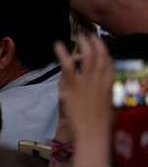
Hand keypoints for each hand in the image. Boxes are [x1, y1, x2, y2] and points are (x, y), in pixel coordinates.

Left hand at [54, 34, 112, 166]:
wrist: (92, 132)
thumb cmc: (99, 124)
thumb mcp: (105, 104)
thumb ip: (100, 93)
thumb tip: (95, 87)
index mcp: (110, 83)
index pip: (108, 62)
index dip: (103, 50)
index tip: (98, 43)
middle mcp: (100, 78)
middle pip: (99, 54)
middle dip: (94, 42)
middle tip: (87, 34)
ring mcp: (87, 80)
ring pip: (86, 55)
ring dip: (82, 43)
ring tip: (77, 35)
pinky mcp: (73, 84)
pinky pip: (67, 64)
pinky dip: (62, 53)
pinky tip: (57, 45)